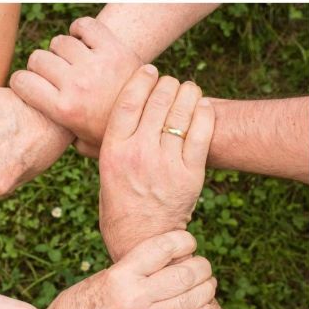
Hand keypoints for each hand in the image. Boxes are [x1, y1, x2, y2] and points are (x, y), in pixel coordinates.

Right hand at [10, 17, 141, 157]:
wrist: (154, 117)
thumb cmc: (115, 133)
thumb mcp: (85, 145)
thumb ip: (63, 139)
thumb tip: (44, 137)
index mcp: (64, 110)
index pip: (22, 82)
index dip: (21, 82)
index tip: (27, 84)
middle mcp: (76, 85)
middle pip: (38, 58)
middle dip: (40, 66)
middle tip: (52, 74)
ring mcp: (95, 65)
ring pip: (59, 42)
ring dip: (61, 50)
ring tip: (71, 60)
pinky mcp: (113, 48)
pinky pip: (85, 26)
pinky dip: (80, 30)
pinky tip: (83, 41)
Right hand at [45, 231, 215, 308]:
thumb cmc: (80, 302)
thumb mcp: (103, 275)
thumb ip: (134, 267)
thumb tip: (168, 256)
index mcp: (120, 275)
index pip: (163, 248)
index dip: (184, 240)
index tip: (188, 241)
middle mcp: (134, 297)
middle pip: (184, 275)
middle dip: (201, 266)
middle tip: (202, 264)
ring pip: (190, 302)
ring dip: (206, 289)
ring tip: (207, 283)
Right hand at [99, 65, 214, 260]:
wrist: (141, 240)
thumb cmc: (119, 205)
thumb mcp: (104, 172)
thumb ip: (107, 144)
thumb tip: (106, 115)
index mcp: (113, 151)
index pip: (128, 101)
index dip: (141, 79)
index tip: (149, 69)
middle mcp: (138, 154)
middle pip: (158, 100)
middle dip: (167, 84)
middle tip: (170, 83)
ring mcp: (166, 163)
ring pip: (181, 111)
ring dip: (187, 93)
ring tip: (188, 90)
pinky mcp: (190, 174)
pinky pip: (202, 132)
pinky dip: (204, 113)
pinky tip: (202, 106)